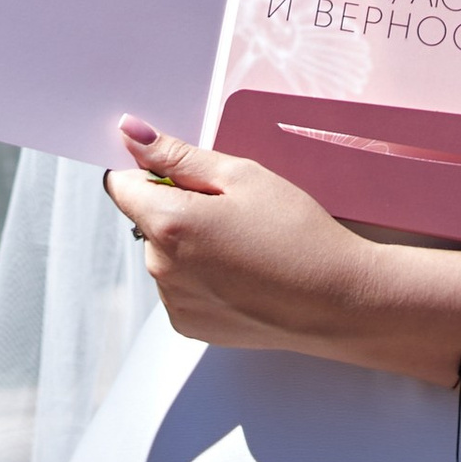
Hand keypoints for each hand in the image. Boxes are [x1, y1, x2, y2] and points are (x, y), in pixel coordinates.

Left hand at [103, 121, 388, 353]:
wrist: (337, 301)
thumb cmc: (297, 234)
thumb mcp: (241, 176)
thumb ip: (178, 155)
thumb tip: (130, 135)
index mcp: (168, 225)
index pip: (123, 185)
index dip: (153, 172)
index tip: (186, 174)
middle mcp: (161, 270)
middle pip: (148, 220)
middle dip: (179, 208)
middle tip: (234, 210)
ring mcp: (175, 303)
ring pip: (165, 254)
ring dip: (189, 244)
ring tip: (244, 245)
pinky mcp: (191, 326)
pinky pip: (181, 286)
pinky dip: (201, 276)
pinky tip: (242, 273)